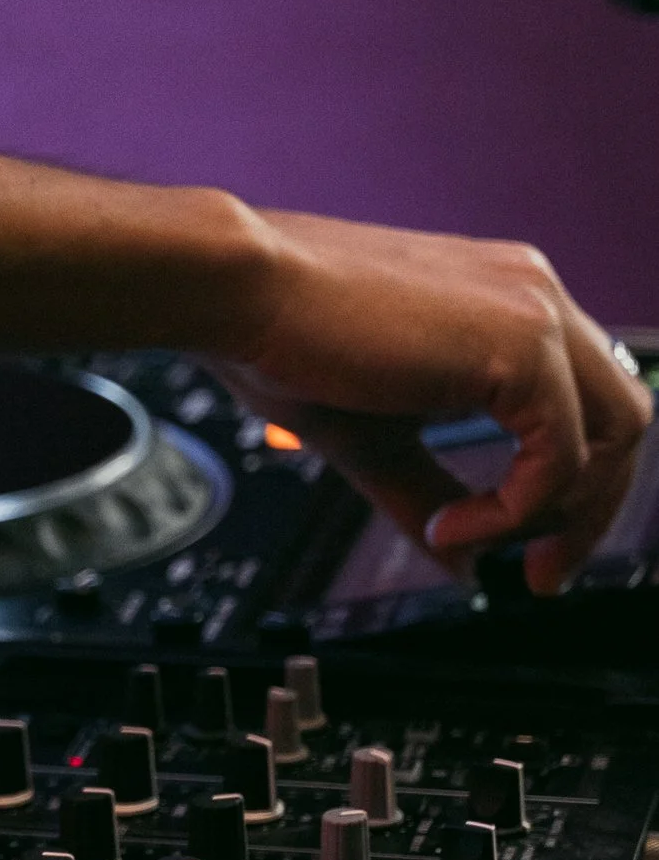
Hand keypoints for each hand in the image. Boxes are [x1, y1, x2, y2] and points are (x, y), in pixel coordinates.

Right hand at [208, 211, 650, 592]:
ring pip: (615, 434)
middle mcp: (533, 295)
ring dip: (558, 514)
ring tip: (472, 543)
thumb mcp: (374, 436)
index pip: (588, 399)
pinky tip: (453, 523)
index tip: (529, 544)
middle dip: (590, 508)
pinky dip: (516, 508)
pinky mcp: (519, 343)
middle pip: (624, 418)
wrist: (238, 289)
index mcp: (505, 302)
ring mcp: (534, 313)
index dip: (574, 482)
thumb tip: (464, 565)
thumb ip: (428, 493)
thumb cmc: (282, 339)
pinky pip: (561, 454)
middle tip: (539, 570)